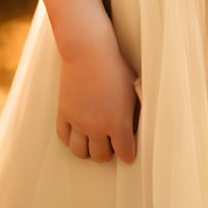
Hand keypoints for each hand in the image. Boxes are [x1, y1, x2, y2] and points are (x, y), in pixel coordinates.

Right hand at [56, 25, 141, 163]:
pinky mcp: (64, 113)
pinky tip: (79, 132)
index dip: (128, 154)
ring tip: (95, 140)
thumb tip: (143, 124)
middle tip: (112, 142)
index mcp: (118, 122)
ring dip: (89, 150)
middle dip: (108, 152)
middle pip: (101, 156)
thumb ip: (138, 110)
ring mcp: (78, 121)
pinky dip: (71, 140)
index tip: (128, 152)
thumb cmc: (116, 66)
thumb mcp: (135, 87)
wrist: (89, 50)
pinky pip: (64, 138)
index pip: (125, 154)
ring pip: (80, 153)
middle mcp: (96, 126)